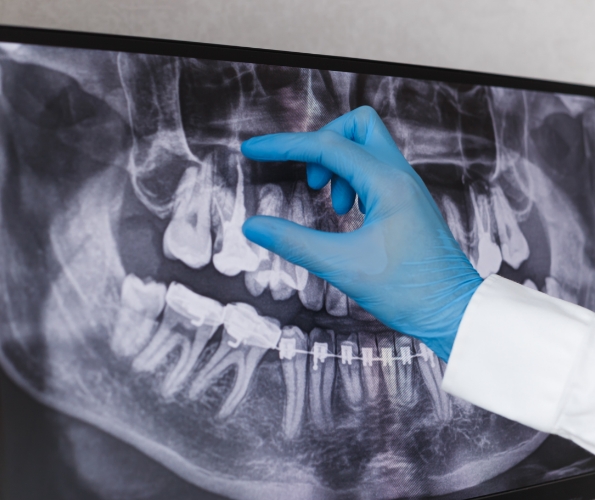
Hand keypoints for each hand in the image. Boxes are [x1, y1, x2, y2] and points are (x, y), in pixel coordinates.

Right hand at [241, 106, 482, 361]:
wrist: (454, 312)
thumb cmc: (409, 291)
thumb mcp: (343, 266)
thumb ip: (294, 242)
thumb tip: (253, 226)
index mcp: (387, 184)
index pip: (326, 147)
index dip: (284, 146)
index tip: (252, 150)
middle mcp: (401, 177)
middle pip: (357, 126)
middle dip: (323, 143)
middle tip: (312, 181)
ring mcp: (407, 188)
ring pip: (368, 147)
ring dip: (339, 166)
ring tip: (334, 206)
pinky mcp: (408, 203)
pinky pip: (376, 172)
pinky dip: (353, 181)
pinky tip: (349, 213)